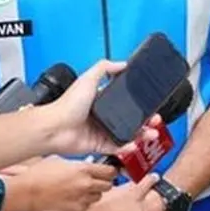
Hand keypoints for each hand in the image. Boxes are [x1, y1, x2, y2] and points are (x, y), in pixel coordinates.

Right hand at [1, 156, 118, 210]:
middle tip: (95, 182)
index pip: (110, 171)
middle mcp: (85, 185)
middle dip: (103, 183)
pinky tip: (70, 200)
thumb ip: (77, 164)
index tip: (109, 172)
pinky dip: (81, 204)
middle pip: (108, 185)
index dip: (110, 171)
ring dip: (91, 194)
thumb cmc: (37, 176)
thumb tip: (85, 165)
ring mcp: (81, 199)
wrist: (25, 193)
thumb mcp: (59, 160)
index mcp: (83, 169)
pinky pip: (85, 208)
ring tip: (78, 192)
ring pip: (97, 197)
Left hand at [41, 60, 162, 155]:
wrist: (54, 128)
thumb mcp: (87, 79)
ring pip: (128, 134)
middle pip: (130, 119)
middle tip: (155, 120)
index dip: (138, 103)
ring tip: (151, 134)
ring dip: (142, 135)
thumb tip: (122, 63)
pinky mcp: (99, 146)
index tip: (150, 104)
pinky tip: (134, 144)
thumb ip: (104, 68)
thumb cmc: (66, 105)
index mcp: (100, 101)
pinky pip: (117, 148)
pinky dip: (127, 147)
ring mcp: (101, 132)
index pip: (124, 101)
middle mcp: (102, 116)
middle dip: (146, 121)